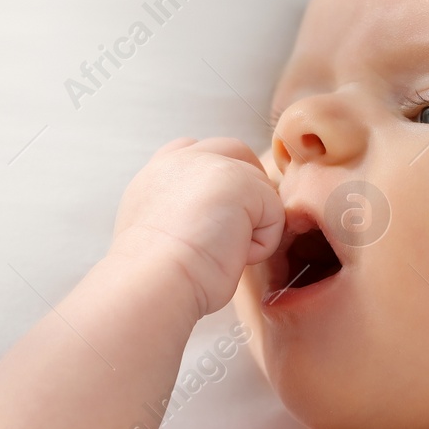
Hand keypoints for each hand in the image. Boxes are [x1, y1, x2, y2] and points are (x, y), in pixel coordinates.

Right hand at [110, 137, 284, 318]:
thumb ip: (182, 208)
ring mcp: (211, 163)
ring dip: (252, 225)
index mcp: (158, 172)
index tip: (211, 218)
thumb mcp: (156, 230)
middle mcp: (181, 159)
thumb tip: (214, 221)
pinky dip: (261, 244)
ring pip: (261, 187)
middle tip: (234, 233)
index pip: (196, 150)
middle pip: (237, 154)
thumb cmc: (155, 272)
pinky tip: (230, 254)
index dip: (216, 180)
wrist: (154, 278)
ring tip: (220, 250)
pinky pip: (275, 213)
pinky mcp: (241, 181)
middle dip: (249, 191)